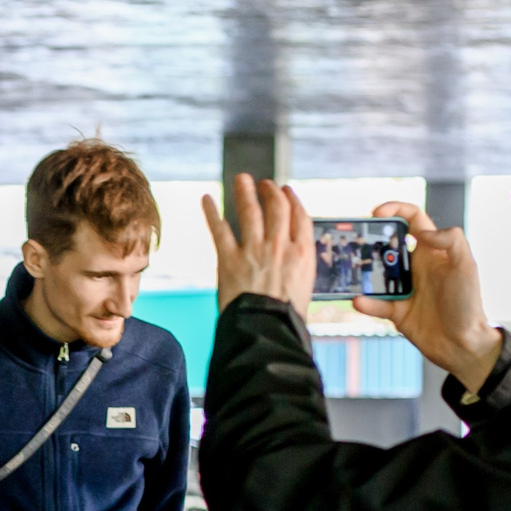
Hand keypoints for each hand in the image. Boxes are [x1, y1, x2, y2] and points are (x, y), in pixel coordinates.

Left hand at [201, 175, 314, 315]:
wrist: (266, 331)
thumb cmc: (286, 318)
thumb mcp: (305, 289)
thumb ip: (298, 269)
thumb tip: (294, 261)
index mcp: (302, 253)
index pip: (299, 216)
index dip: (292, 200)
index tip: (286, 191)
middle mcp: (279, 245)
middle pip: (276, 207)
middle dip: (270, 191)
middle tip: (264, 183)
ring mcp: (253, 250)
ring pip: (250, 210)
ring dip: (245, 191)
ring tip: (241, 179)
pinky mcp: (229, 259)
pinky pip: (219, 229)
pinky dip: (210, 212)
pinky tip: (206, 199)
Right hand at [354, 201, 503, 392]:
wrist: (463, 344)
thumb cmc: (468, 303)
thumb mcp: (466, 265)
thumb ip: (450, 240)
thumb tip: (419, 232)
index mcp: (432, 250)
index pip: (412, 220)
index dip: (395, 210)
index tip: (376, 213)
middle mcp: (416, 266)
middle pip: (387, 244)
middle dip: (370, 240)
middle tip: (355, 242)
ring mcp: (404, 288)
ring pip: (376, 273)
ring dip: (362, 271)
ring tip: (350, 270)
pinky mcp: (396, 311)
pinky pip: (375, 304)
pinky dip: (365, 302)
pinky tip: (359, 300)